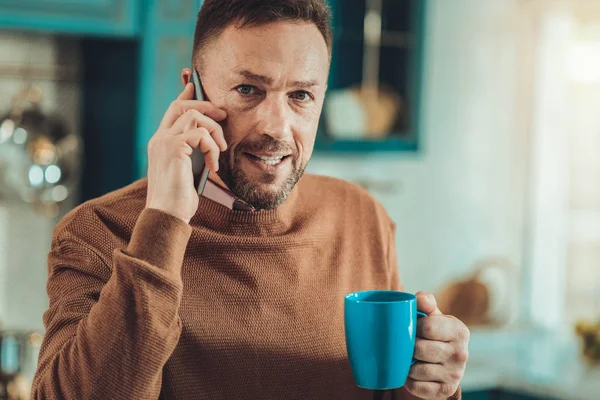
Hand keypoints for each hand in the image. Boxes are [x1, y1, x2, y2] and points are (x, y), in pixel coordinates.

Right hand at [145, 83, 227, 223]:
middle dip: (205, 105)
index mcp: (161, 142)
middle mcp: (159, 138)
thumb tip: (209, 143)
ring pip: (194, 116)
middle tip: (223, 116)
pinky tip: (213, 166)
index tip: (196, 86)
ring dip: (214, 132)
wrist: (168, 215)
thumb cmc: (179, 199)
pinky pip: (200, 134)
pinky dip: (212, 147)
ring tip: (220, 152)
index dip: (185, 95)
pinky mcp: (173, 148)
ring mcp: (164, 141)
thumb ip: (193, 154)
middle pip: (181, 105)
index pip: (173, 110)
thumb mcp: (188, 172)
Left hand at [404, 291, 469, 398]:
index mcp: (460, 331)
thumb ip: (425, 302)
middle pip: (420, 349)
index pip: (427, 327)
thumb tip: (419, 299)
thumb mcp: (433, 315)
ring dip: (407, 365)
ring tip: (409, 358)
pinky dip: (409, 381)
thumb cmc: (434, 331)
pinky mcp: (446, 390)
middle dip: (409, 347)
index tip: (412, 327)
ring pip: (417, 370)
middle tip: (407, 344)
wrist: (446, 360)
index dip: (413, 327)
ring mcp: (455, 374)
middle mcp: (462, 353)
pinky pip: (417, 387)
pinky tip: (412, 373)